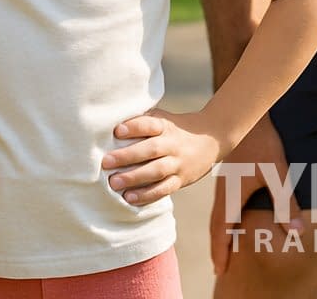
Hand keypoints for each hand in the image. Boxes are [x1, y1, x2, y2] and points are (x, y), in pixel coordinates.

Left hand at [101, 108, 221, 206]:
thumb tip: (110, 122)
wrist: (210, 139)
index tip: (116, 131)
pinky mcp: (181, 180)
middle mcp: (172, 144)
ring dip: (134, 178)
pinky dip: (147, 195)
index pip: (150, 124)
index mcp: (166, 126)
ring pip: (156, 172)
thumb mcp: (163, 118)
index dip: (134, 127)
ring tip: (114, 183)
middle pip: (151, 150)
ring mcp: (178, 163)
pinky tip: (129, 198)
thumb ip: (142, 120)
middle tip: (106, 162)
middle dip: (127, 156)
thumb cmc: (175, 128)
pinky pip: (164, 189)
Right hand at [210, 116, 301, 275]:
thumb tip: (296, 231)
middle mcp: (224, 189)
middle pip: (217, 224)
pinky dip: (222, 219)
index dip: (222, 250)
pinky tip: (229, 220)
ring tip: (223, 249)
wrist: (244, 114)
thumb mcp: (277, 172)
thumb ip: (285, 202)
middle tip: (218, 268)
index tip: (220, 270)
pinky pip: (221, 204)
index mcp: (232, 193)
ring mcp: (223, 181)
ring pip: (218, 214)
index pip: (223, 229)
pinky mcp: (227, 173)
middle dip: (218, 247)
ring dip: (219, 233)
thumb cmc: (262, 143)